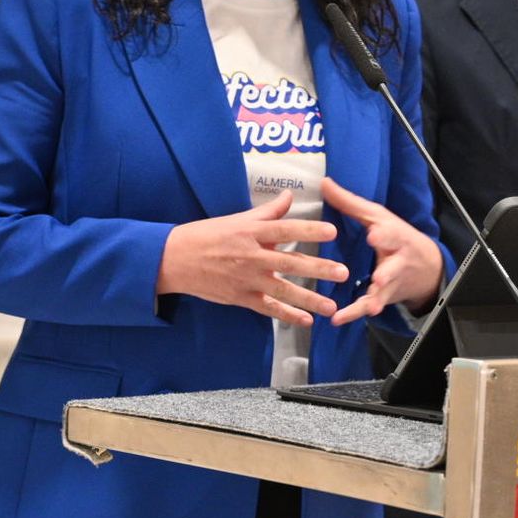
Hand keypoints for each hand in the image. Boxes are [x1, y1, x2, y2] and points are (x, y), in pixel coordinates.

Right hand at [156, 190, 347, 326]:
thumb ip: (267, 212)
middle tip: (343, 273)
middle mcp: (252, 257)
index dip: (309, 231)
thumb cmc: (206, 235)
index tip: (331, 232)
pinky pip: (268, 309)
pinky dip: (287, 316)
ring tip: (332, 307)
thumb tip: (290, 196)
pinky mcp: (241, 298)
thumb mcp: (237, 219)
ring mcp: (247, 280)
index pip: (285, 230)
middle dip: (318, 269)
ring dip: (309, 300)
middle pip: (290, 263)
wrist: (174, 260)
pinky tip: (306, 321)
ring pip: (283, 291)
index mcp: (251, 233)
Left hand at [321, 177, 443, 325]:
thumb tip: (324, 182)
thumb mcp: (376, 216)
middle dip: (386, 273)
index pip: (390, 233)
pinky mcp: (384, 297)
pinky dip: (354, 314)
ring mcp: (391, 281)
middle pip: (393, 267)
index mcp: (394, 236)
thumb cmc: (395, 235)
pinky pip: (369, 306)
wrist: (427, 266)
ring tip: (368, 307)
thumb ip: (349, 203)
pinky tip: (337, 319)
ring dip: (375, 299)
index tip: (374, 234)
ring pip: (384, 292)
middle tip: (378, 279)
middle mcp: (396, 260)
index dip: (384, 235)